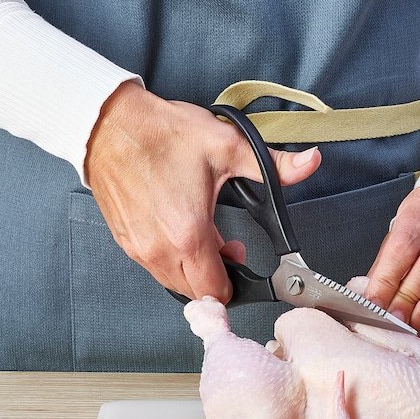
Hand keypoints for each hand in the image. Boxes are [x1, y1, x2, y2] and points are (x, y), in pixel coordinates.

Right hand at [83, 81, 321, 301]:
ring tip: (200, 233)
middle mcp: (159, 250)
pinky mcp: (124, 240)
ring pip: (171, 282)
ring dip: (191, 268)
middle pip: (195, 292)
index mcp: (189, 234)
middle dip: (216, 276)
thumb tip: (310, 162)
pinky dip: (168, 257)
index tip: (240, 254)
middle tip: (225, 243)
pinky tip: (176, 227)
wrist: (109, 125)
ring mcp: (137, 248)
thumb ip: (273, 163)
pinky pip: (151, 266)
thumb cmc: (161, 134)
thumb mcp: (226, 145)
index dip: (237, 280)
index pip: (218, 291)